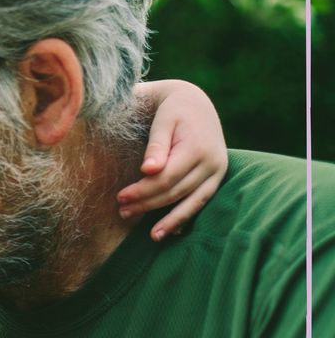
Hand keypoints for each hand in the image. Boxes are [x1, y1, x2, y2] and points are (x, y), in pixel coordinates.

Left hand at [120, 80, 227, 240]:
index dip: (143, 190)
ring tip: (150, 235)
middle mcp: (212, 162)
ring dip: (169, 220)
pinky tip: (171, 231)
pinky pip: (202, 201)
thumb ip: (156, 145)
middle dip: (148, 204)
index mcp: (197, 147)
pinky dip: (186, 216)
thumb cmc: (173, 109)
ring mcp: (218, 172)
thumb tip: (148, 170)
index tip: (120, 197)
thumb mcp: (163, 120)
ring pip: (191, 202)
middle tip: (122, 211)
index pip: (167, 178)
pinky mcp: (217, 177)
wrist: (196, 102)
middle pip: (176, 191)